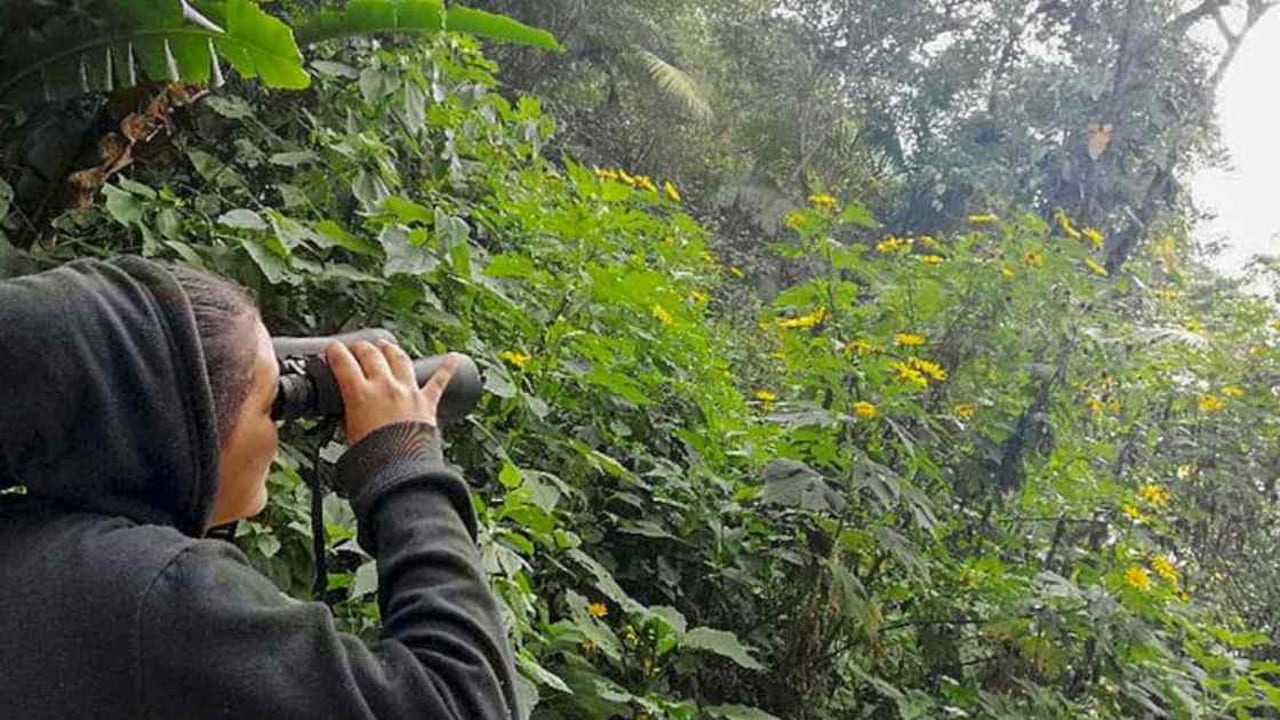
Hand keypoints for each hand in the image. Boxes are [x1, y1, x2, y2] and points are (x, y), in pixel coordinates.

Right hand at [325, 338, 459, 444]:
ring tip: (386, 344)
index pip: (343, 363)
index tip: (334, 348)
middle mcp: (385, 387)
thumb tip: (350, 412)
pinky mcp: (427, 402)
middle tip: (358, 346)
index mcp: (360, 394)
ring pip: (400, 359)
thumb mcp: (349, 434)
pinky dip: (446, 368)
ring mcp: (408, 392)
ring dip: (391, 349)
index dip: (336, 351)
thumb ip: (349, 417)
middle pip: (372, 354)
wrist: (401, 468)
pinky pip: (439, 381)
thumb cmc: (374, 457)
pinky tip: (453, 358)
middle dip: (362, 347)